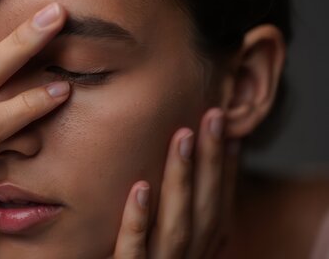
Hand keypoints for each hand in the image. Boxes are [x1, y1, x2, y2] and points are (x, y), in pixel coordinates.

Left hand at [113, 108, 239, 257]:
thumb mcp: (160, 243)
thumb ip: (170, 214)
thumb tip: (179, 167)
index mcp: (195, 252)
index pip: (217, 205)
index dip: (225, 167)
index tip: (226, 126)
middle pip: (204, 209)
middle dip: (210, 161)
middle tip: (212, 115)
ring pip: (177, 226)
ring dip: (181, 179)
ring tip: (181, 137)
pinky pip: (133, 252)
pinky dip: (138, 221)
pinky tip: (139, 188)